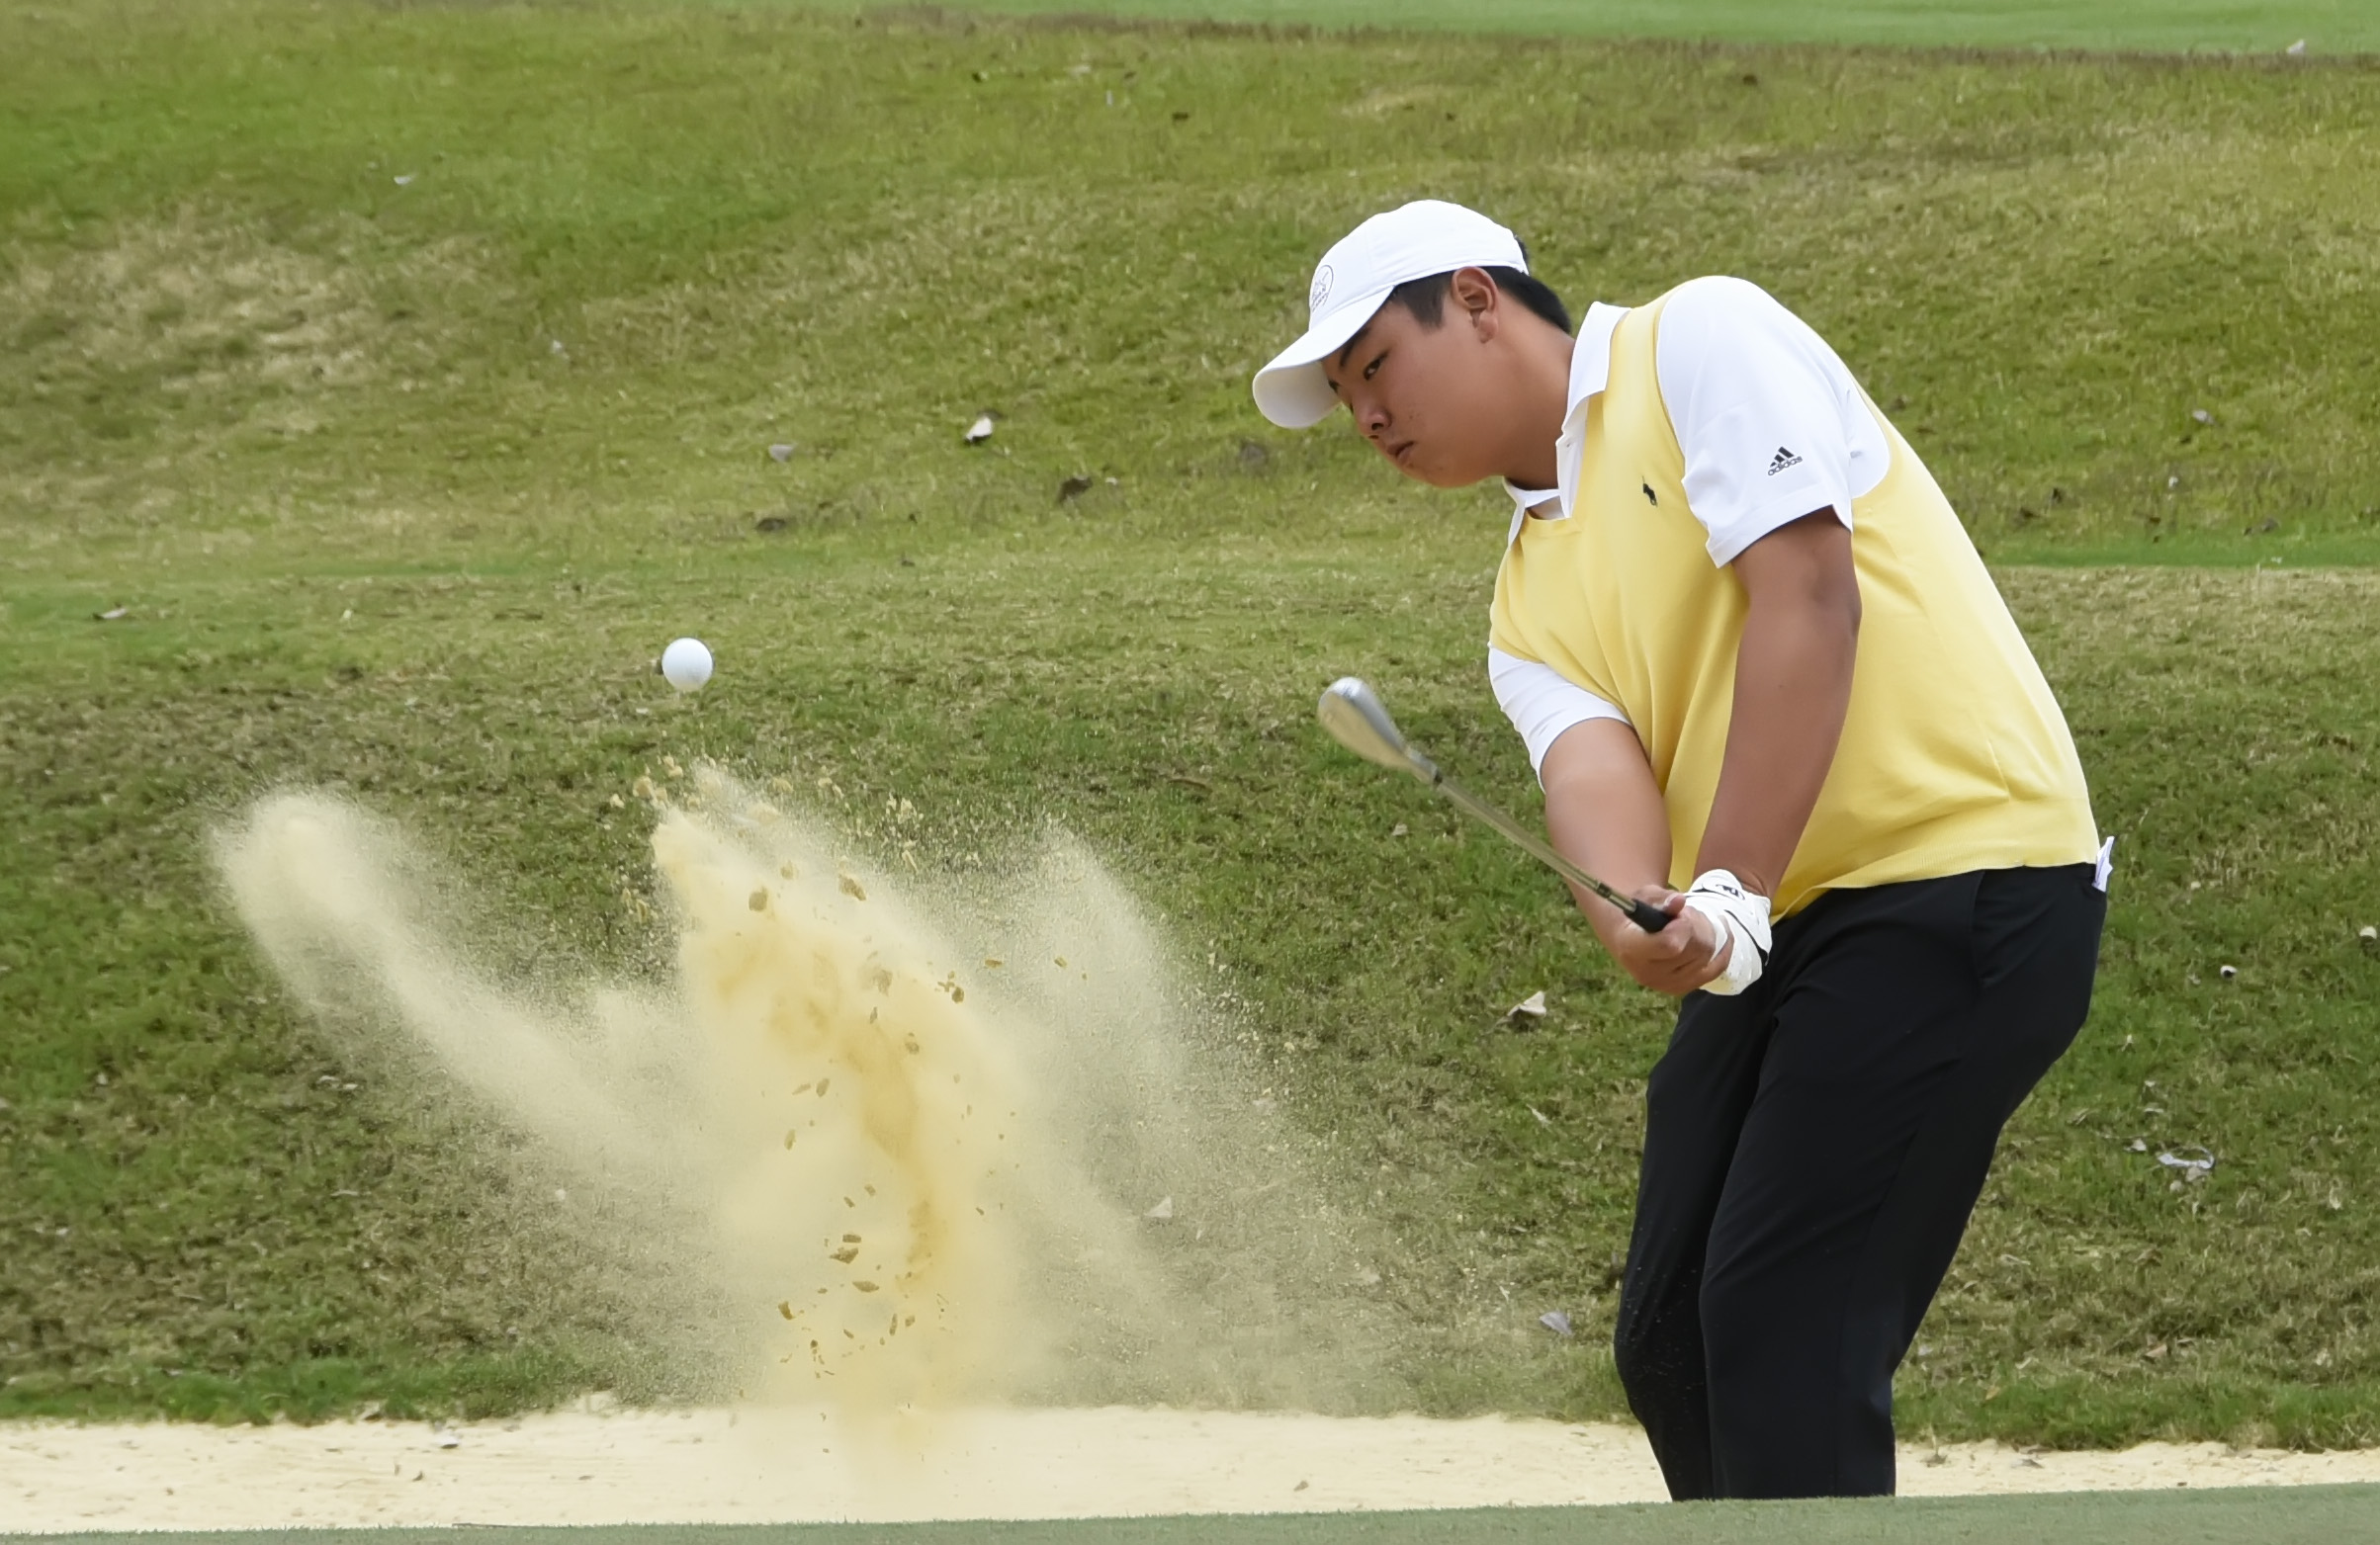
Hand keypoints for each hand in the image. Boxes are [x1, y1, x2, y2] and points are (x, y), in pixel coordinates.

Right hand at [1608, 884, 1731, 995]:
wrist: (1625, 937)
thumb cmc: (1634, 914)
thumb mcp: (1643, 898)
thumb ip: (1661, 900)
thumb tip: (1679, 901)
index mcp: (1632, 948)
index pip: (1669, 945)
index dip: (1684, 926)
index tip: (1680, 913)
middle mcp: (1647, 973)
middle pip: (1694, 949)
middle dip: (1697, 924)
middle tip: (1686, 913)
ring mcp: (1665, 985)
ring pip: (1706, 957)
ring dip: (1706, 933)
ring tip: (1690, 923)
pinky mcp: (1680, 988)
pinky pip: (1713, 971)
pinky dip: (1723, 952)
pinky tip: (1725, 935)